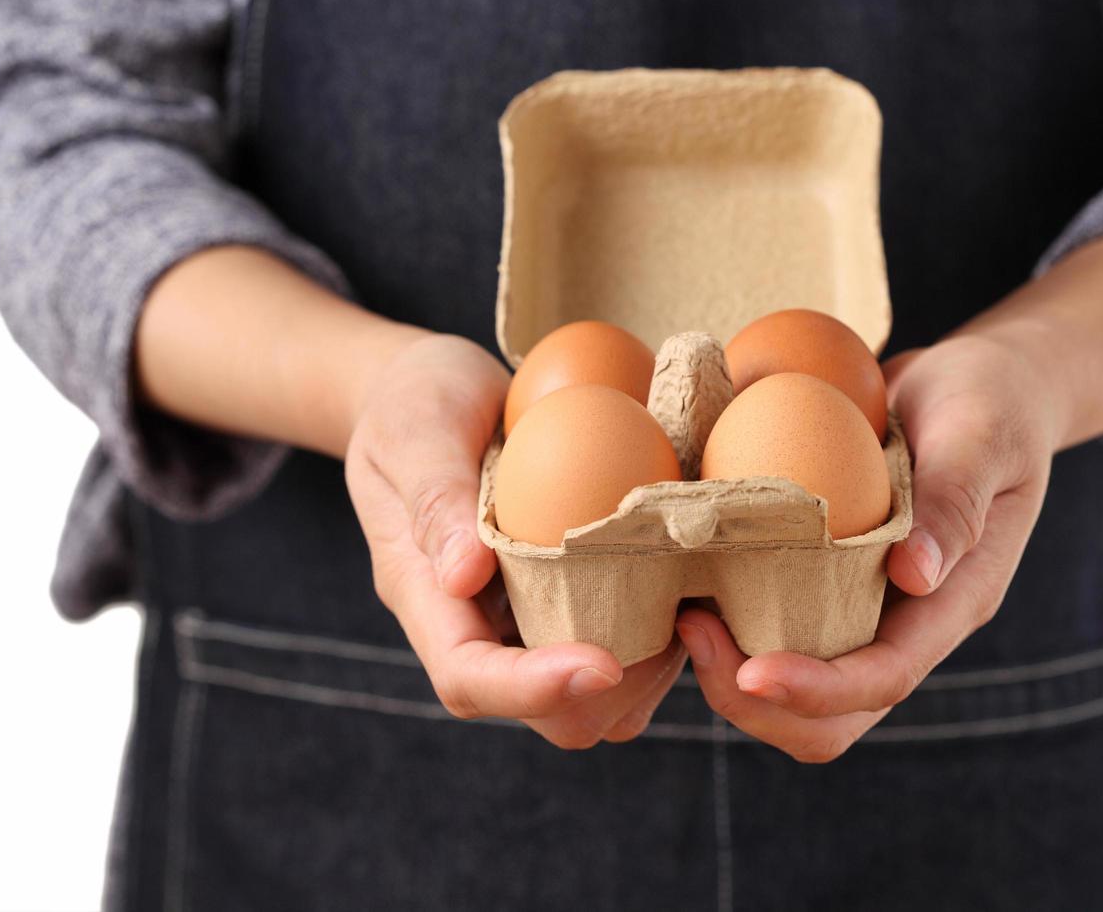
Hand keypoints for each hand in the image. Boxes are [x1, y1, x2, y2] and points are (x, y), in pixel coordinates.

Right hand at [345, 334, 686, 747]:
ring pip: (594, 703)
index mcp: (427, 597)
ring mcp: (528, 620)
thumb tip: (463, 575)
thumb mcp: (416, 435)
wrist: (429, 390)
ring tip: (687, 608)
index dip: (533, 688)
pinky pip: (622, 655)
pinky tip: (689, 584)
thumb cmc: (413, 404)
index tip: (601, 665)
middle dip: (610, 692)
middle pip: (543, 713)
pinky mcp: (571, 603)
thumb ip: (436, 501)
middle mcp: (480, 626)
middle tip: (672, 626)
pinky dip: (663, 640)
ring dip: (648, 675)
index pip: (469, 678)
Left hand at [677, 334, 1058, 761]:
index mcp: (952, 603)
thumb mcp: (982, 436)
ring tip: (685, 610)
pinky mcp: (828, 583)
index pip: (884, 678)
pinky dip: (730, 625)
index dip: (818, 690)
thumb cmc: (988, 400)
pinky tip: (689, 579)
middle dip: (756, 700)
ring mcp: (865, 609)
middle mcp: (906, 623)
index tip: (751, 672)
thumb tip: (914, 575)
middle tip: (693, 628)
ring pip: (796, 691)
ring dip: (732, 672)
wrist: (978, 382)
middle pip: (832, 716)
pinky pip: (776, 630)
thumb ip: (956, 502)